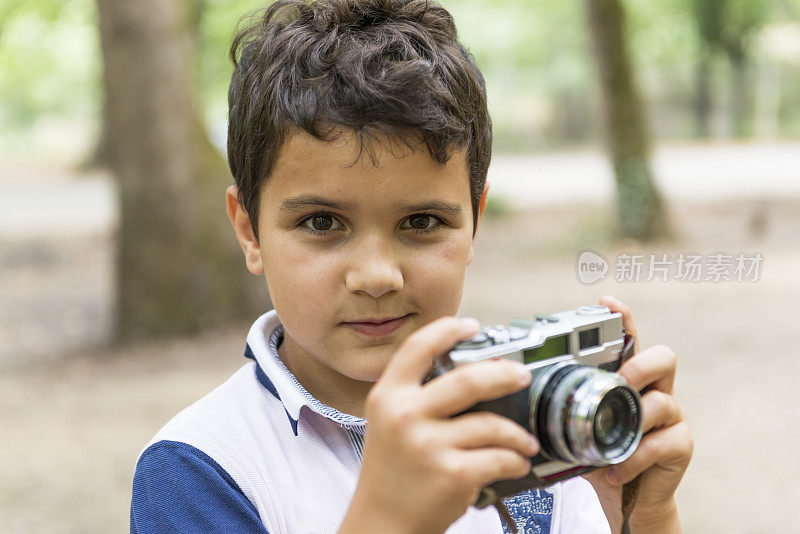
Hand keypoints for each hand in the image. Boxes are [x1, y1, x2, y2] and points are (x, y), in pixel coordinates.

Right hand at [338, 317, 539, 533]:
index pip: (418, 348)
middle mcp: (404, 415)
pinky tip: (516, 463)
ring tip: (525, 441)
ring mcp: (428, 445)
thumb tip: (472, 373)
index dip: (448, 330)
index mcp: (388, 396)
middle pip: (468, 379)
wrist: (382, 524)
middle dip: (504, 374)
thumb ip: (417, 396)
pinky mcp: (452, 473)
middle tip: (520, 375)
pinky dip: (515, 461)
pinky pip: (499, 457)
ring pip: (492, 424)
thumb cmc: (391, 474)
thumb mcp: (388, 424)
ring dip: (518, 434)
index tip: (471, 325)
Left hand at [583, 296, 692, 532]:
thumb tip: (523, 394)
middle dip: (639, 367)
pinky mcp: (680, 445)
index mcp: (628, 378)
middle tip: (619, 383)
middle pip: (663, 357)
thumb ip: (564, 407)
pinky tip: (614, 470)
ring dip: (632, 422)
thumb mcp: (577, 427)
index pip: (629, 340)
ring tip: (609, 443)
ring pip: (662, 402)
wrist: (627, 499)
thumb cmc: (600, 454)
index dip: (623, 319)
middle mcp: (654, 390)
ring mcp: (671, 417)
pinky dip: (633, 459)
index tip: (607, 302)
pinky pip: (661, 443)